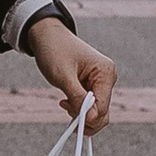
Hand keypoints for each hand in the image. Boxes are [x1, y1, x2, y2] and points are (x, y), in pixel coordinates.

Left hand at [24, 16, 117, 132]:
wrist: (47, 36)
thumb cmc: (54, 50)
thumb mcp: (63, 76)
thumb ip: (77, 97)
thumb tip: (90, 118)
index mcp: (106, 72)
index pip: (103, 106)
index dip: (88, 117)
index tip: (72, 119)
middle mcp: (108, 77)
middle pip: (102, 112)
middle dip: (84, 117)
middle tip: (65, 109)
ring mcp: (102, 82)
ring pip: (96, 111)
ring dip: (80, 113)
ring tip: (64, 102)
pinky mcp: (94, 85)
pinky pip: (90, 105)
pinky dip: (78, 108)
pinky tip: (66, 100)